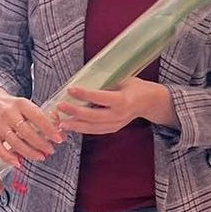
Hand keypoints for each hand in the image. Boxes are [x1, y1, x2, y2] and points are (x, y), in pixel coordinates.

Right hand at [0, 89, 62, 166]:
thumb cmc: (13, 106)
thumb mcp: (25, 105)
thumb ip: (40, 117)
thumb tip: (59, 132)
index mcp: (20, 103)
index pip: (37, 117)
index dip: (49, 129)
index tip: (59, 139)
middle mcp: (8, 113)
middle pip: (26, 132)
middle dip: (41, 143)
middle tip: (51, 150)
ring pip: (14, 142)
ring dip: (28, 152)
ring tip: (40, 157)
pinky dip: (8, 157)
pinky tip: (18, 163)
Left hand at [55, 78, 177, 135]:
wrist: (149, 102)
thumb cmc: (135, 87)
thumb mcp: (123, 80)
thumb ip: (105, 83)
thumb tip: (82, 81)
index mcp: (123, 100)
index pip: (100, 98)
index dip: (85, 94)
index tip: (71, 89)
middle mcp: (120, 115)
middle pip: (94, 116)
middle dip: (75, 112)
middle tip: (61, 106)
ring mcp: (117, 124)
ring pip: (93, 127)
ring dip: (76, 125)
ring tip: (62, 122)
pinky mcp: (113, 129)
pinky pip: (96, 131)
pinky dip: (83, 129)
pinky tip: (72, 126)